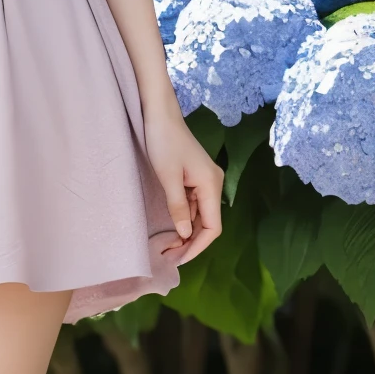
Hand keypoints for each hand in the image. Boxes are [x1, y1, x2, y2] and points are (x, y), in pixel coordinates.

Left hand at [142, 101, 222, 264]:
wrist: (160, 114)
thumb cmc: (163, 142)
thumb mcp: (168, 177)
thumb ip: (178, 207)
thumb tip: (185, 235)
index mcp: (211, 185)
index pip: (213, 227)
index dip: (197, 247)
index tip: (178, 259)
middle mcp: (214, 185)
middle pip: (208, 224)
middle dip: (191, 243)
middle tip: (168, 258)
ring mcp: (205, 182)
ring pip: (200, 217)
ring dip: (186, 234)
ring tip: (167, 248)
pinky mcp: (196, 179)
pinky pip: (194, 206)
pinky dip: (184, 221)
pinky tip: (172, 230)